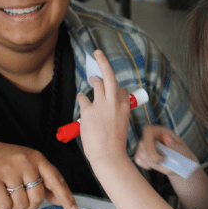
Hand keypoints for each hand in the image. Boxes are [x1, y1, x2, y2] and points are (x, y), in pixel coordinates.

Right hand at [0, 138, 77, 208]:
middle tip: (21, 202)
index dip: (66, 197)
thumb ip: (42, 179)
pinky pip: (4, 205)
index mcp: (36, 158)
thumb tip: (59, 198)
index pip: (56, 179)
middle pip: (38, 197)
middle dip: (31, 206)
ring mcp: (8, 170)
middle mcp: (24, 162)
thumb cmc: (0, 160)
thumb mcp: (25, 163)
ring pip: (21, 203)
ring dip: (14, 207)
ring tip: (7, 195)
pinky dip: (2, 207)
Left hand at [78, 49, 130, 163]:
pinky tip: (82, 99)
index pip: (121, 89)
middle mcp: (114, 102)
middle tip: (97, 52)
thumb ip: (116, 113)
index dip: (115, 88)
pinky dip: (82, 98)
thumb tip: (108, 104)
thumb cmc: (114, 144)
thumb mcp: (121, 125)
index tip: (112, 88)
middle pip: (109, 76)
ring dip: (93, 81)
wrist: (109, 156)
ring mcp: (102, 105)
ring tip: (91, 80)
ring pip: (97, 84)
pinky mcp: (89, 110)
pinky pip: (83, 98)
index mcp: (125, 107)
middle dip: (103, 61)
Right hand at [134, 125, 199, 177]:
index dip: (149, 143)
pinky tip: (154, 165)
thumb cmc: (181, 153)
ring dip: (151, 162)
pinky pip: (138, 159)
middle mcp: (150, 136)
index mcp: (160, 130)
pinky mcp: (141, 153)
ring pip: (140, 153)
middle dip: (152, 157)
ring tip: (162, 162)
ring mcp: (144, 144)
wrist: (178, 161)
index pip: (148, 131)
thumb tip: (165, 137)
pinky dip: (146, 165)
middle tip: (163, 161)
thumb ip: (174, 144)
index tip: (160, 157)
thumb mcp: (181, 149)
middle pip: (142, 144)